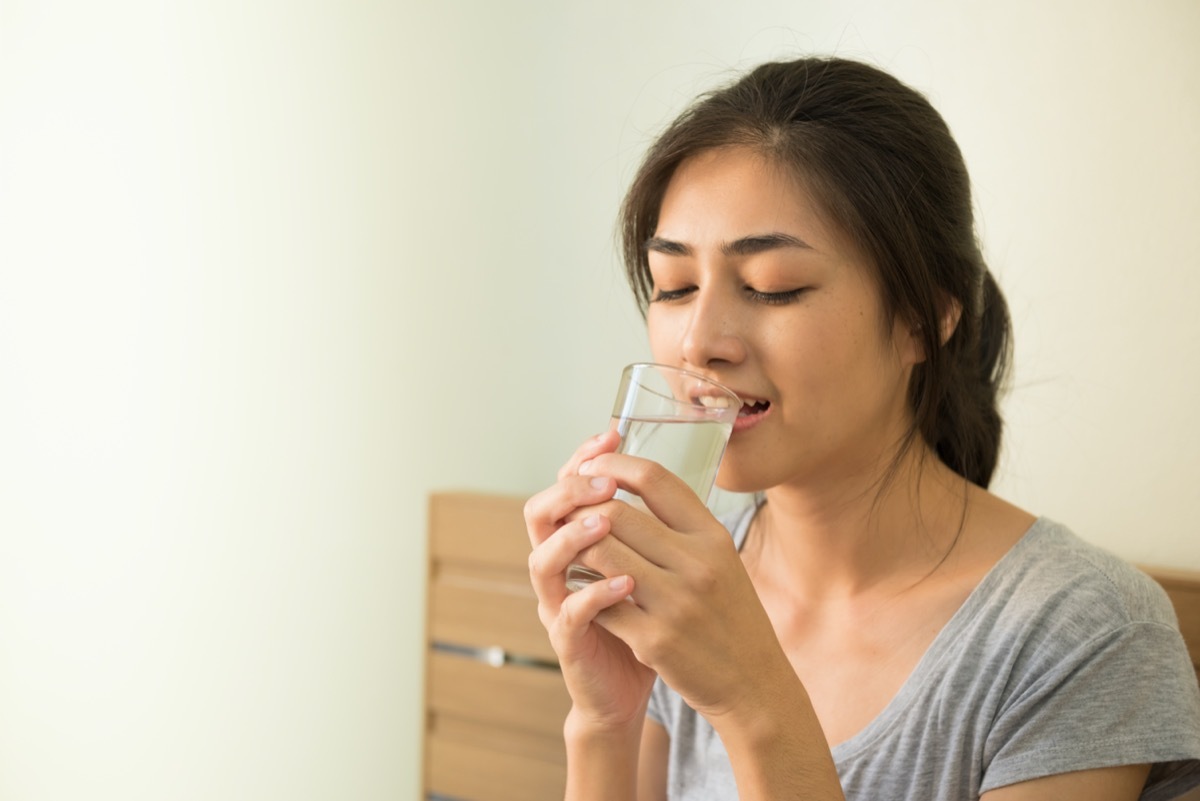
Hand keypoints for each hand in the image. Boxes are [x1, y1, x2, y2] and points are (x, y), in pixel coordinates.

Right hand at [525, 431, 657, 730]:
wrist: (631, 688)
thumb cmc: (643, 621)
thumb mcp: (649, 565)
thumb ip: (648, 525)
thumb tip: (670, 472)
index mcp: (576, 542)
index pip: (564, 486)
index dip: (582, 457)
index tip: (611, 434)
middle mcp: (559, 569)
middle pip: (539, 513)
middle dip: (571, 490)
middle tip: (604, 479)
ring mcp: (558, 605)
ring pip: (541, 561)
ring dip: (573, 536)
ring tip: (606, 519)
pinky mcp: (569, 643)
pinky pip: (568, 614)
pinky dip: (594, 595)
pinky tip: (627, 584)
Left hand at [575, 450, 793, 724]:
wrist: (753, 682)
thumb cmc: (729, 614)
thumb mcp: (721, 559)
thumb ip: (684, 524)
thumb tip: (635, 481)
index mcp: (712, 536)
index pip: (654, 478)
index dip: (614, 465)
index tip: (592, 465)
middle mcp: (697, 564)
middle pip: (617, 512)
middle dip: (582, 508)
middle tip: (567, 512)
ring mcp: (676, 603)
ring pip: (601, 552)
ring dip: (577, 548)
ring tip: (570, 548)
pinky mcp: (655, 640)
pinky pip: (600, 603)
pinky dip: (583, 592)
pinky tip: (579, 589)